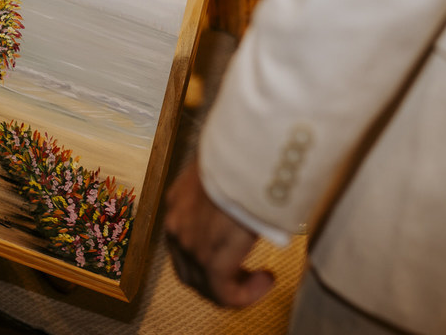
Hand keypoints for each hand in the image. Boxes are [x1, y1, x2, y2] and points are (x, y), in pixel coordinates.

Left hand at [163, 160, 273, 306]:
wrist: (249, 149)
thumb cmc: (245, 149)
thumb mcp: (228, 165)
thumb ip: (230, 181)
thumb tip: (250, 182)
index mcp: (179, 199)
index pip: (184, 239)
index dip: (207, 252)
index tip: (236, 250)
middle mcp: (177, 224)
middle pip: (189, 267)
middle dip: (216, 277)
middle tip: (246, 275)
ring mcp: (191, 245)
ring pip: (204, 284)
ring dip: (233, 287)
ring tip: (262, 278)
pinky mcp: (211, 260)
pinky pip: (224, 293)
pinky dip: (245, 295)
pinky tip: (267, 279)